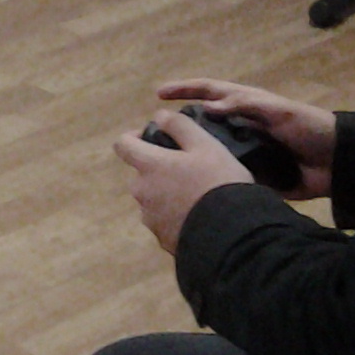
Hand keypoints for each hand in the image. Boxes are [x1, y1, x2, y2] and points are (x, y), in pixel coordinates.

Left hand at [113, 107, 250, 254]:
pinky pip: (164, 221)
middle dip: (159, 169)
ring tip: (198, 195)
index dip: (133, 137)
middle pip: (142, 173)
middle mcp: (141, 192)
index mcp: (148, 166)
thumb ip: (180, 126)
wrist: (232, 233)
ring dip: (167, 193)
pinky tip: (199, 216)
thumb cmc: (219, 182)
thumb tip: (159, 116)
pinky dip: (175, 216)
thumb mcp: (206, 145)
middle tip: (189, 169)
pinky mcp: (162, 238)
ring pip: (153, 198)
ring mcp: (150, 218)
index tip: (151, 137)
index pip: (122, 144)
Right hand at [155, 78, 335, 198]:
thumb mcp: (279, 110)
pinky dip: (208, 179)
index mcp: (244, 106)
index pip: (208, 91)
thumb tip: (206, 107)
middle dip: (177, 126)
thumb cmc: (309, 127)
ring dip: (187, 155)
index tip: (159, 93)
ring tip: (163, 163)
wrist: (337, 162)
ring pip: (208, 150)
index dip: (184, 89)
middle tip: (151, 135)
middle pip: (201, 123)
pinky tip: (188, 186)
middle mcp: (239, 127)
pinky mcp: (249, 174)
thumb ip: (245, 105)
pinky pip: (223, 174)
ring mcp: (243, 151)